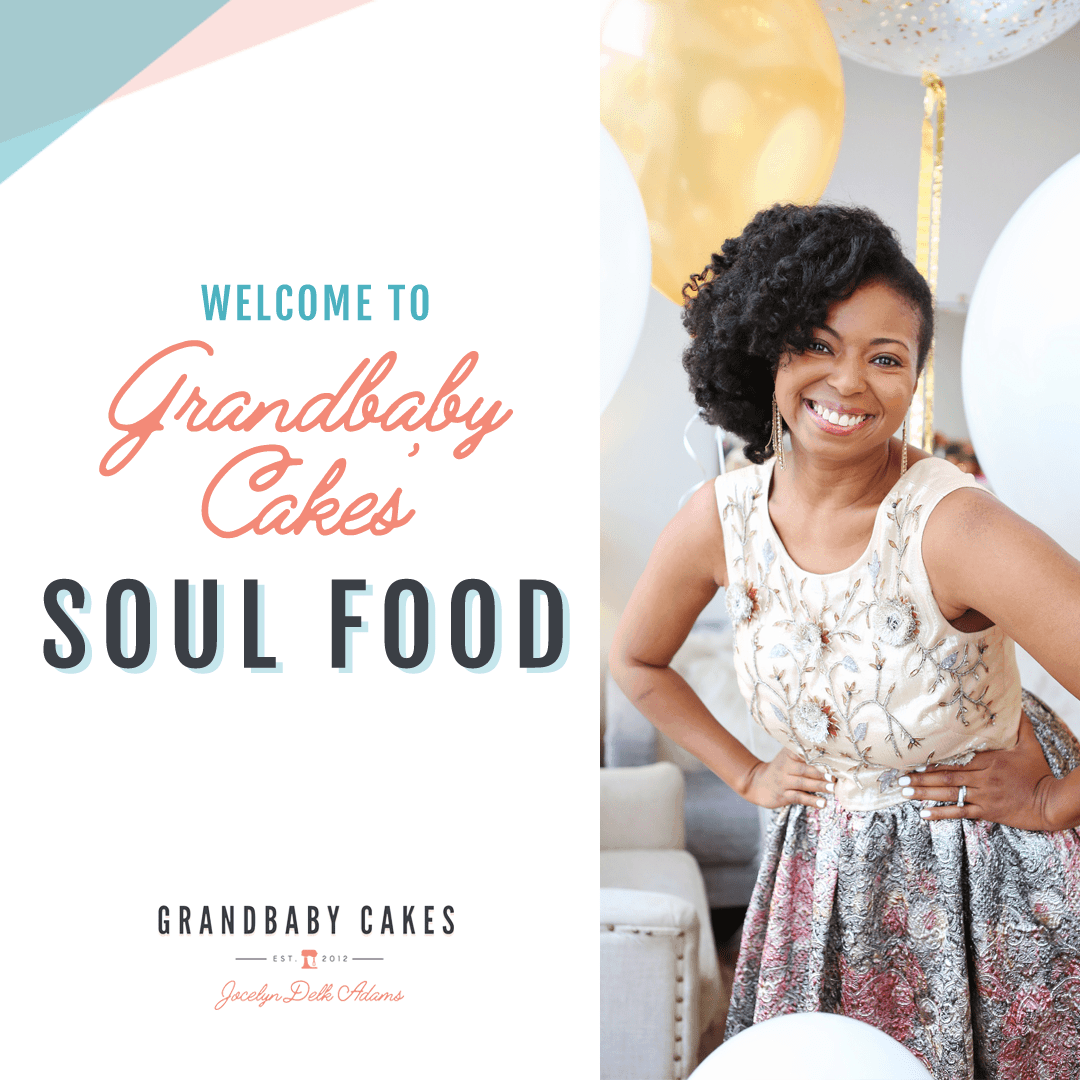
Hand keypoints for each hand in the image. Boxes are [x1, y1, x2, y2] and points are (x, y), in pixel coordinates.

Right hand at [743, 748, 832, 809]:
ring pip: (802, 783)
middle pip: (805, 769)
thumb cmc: (780, 769)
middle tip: (835, 776)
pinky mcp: (782, 795)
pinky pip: (798, 797)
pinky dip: (811, 800)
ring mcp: (783, 781)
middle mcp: (785, 766)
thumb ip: (804, 754)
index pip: (804, 753)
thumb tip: (832, 755)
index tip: (833, 758)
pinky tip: (822, 803)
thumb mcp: (788, 757)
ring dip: (818, 786)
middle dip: (821, 772)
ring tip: (833, 788)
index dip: (818, 756)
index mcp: (788, 754)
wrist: (757, 783)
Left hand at [900, 713, 1061, 830]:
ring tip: (905, 792)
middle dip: (921, 778)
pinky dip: (941, 814)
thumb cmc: (1039, 771)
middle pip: (946, 777)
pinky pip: (960, 812)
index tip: (913, 759)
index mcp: (988, 761)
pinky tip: (924, 814)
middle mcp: (982, 779)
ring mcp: (983, 796)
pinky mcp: (987, 812)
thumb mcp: (1029, 745)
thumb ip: (1018, 725)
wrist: (1051, 802)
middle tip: (900, 778)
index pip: (955, 759)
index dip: (933, 760)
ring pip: (949, 794)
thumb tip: (1015, 704)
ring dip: (925, 793)